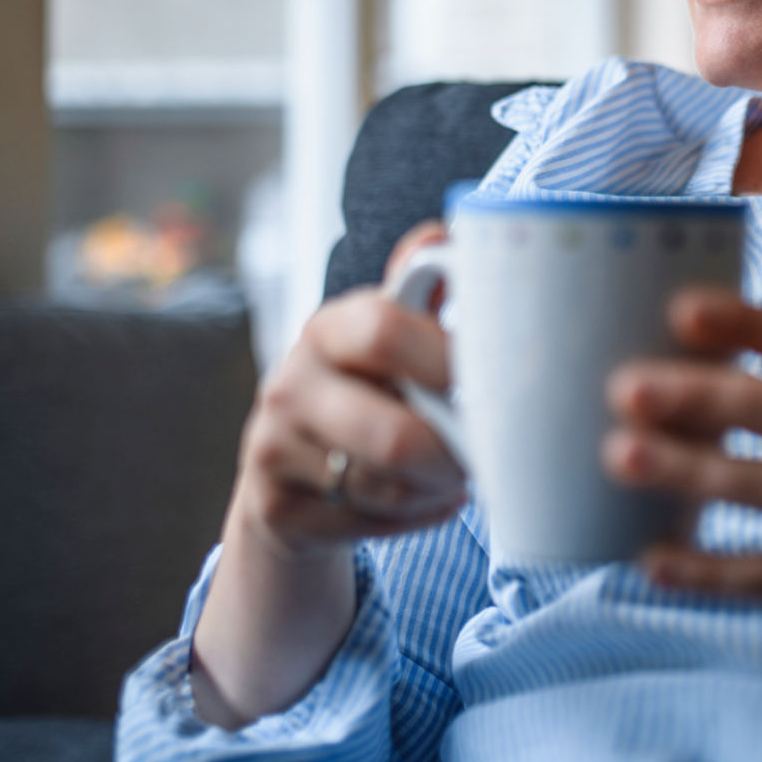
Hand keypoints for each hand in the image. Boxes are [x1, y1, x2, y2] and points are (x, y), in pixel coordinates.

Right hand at [227, 221, 467, 564]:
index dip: (444, 359)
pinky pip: (369, 526)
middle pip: (392, 437)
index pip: (383, 330)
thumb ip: (421, 288)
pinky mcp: (273, 509)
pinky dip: (414, 519)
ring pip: (386, 489)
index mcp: (328, 328)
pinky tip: (421, 499)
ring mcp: (273, 448)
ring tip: (455, 474)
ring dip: (439, 489)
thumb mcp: (389, 338)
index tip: (488, 381)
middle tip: (482, 454)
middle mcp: (289, 383)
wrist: (292, 473)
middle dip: (452, 454)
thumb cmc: (368, 391)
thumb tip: (449, 234)